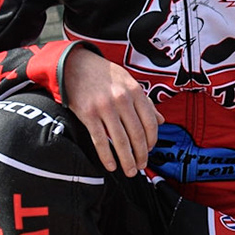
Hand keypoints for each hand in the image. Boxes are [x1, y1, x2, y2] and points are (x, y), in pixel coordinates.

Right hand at [63, 48, 161, 176]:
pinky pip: (100, 140)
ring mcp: (104, 107)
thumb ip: (145, 102)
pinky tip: (111, 165)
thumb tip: (161, 120)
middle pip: (137, 134)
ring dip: (127, 160)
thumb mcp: (128, 81)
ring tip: (130, 171)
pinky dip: (107, 156)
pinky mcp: (88, 114)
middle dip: (141, 154)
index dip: (152, 140)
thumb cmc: (103, 74)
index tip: (150, 149)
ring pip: (121, 141)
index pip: (150, 122)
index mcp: (135, 92)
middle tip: (142, 165)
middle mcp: (122, 100)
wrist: (74, 64)